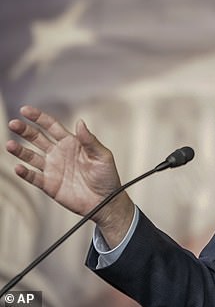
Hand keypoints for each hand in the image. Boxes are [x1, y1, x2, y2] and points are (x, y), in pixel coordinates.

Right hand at [6, 105, 133, 245]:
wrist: (106, 201)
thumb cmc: (108, 177)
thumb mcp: (102, 156)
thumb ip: (90, 140)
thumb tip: (80, 122)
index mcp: (72, 143)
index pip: (51, 126)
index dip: (38, 118)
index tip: (25, 110)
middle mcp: (59, 153)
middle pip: (37, 138)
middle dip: (24, 130)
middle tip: (13, 124)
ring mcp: (52, 168)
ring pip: (31, 156)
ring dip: (20, 150)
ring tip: (10, 145)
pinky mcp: (49, 184)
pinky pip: (33, 177)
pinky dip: (25, 173)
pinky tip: (19, 167)